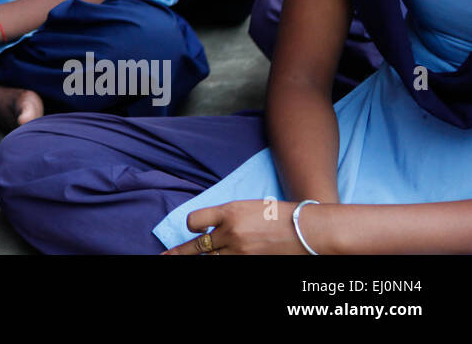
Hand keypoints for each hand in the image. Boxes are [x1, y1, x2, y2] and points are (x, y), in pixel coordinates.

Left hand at [163, 200, 308, 254]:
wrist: (307, 230)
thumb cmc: (279, 215)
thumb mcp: (247, 207)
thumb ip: (226, 217)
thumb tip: (209, 229)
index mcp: (229, 212)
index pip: (194, 220)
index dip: (192, 226)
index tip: (195, 229)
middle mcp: (231, 232)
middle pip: (197, 247)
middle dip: (180, 253)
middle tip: (165, 256)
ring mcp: (240, 251)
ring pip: (211, 260)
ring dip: (200, 260)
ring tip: (177, 260)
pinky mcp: (250, 263)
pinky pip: (227, 266)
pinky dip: (221, 263)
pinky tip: (218, 261)